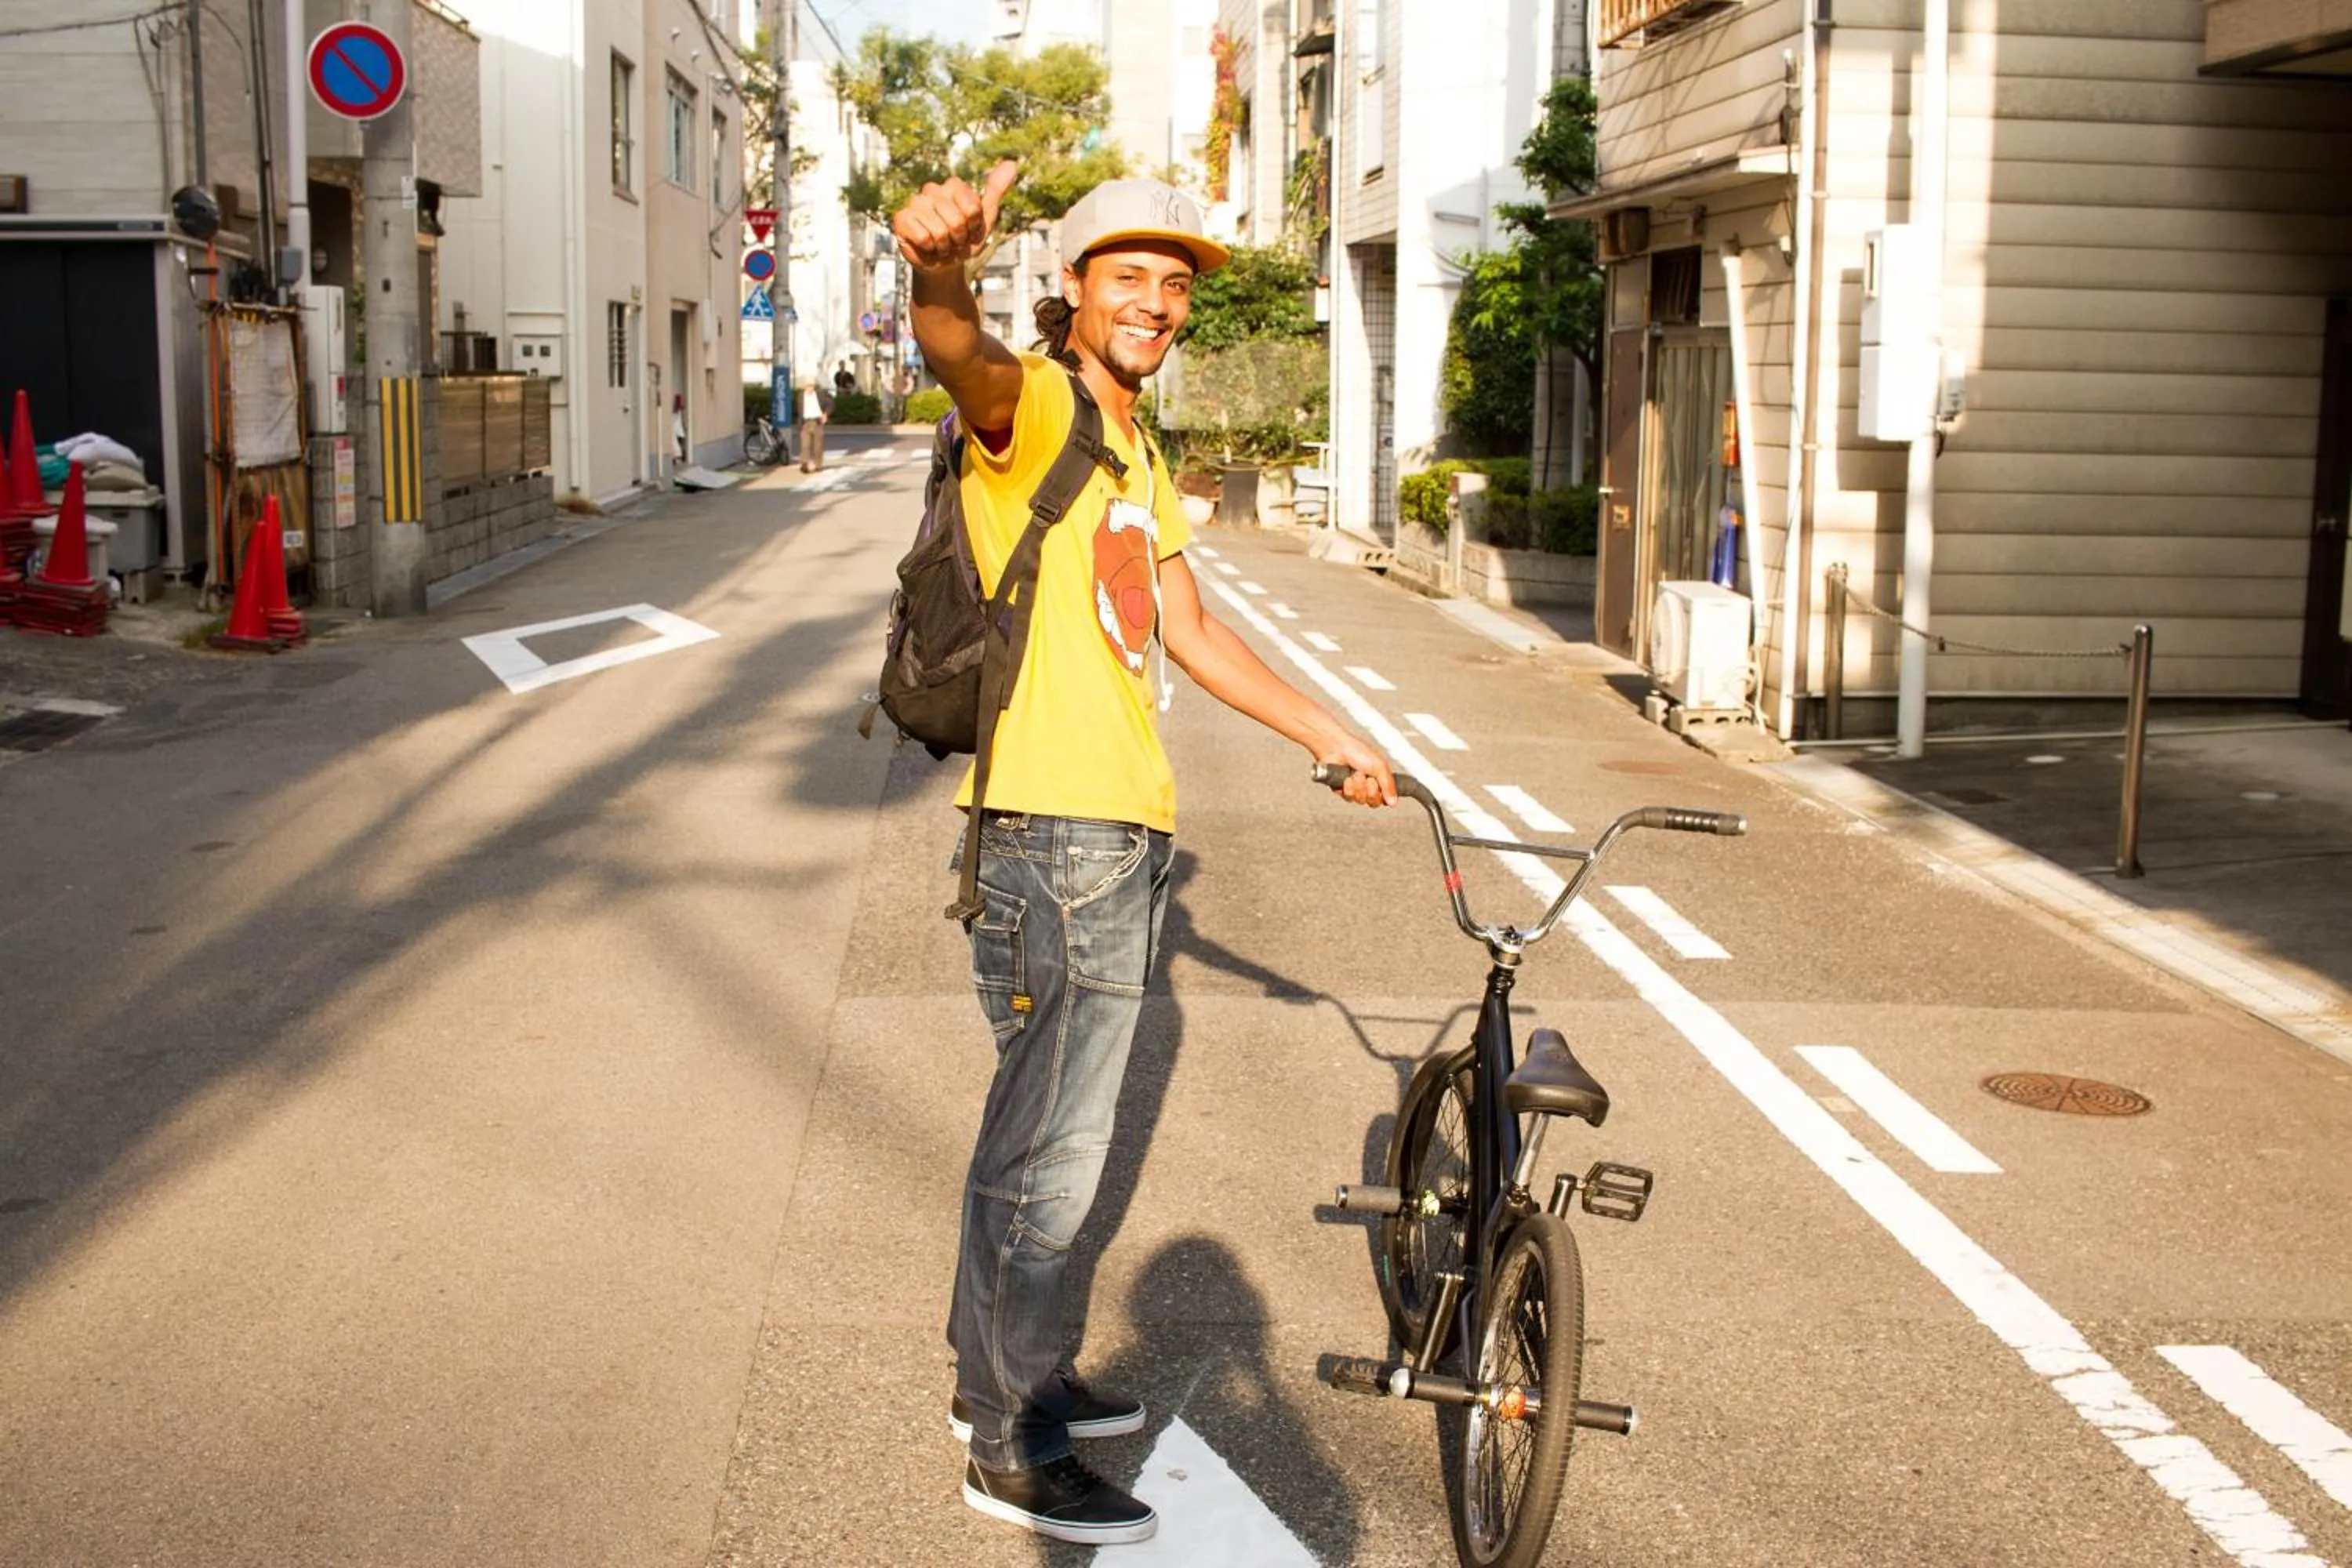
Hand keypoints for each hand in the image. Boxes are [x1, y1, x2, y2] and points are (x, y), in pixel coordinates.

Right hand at [892, 160, 1020, 273]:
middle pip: (957, 220)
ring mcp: (915, 203)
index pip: (973, 208)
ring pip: (940, 231)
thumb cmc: (964, 240)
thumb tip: (1012, 163)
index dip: (974, 227)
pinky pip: (924, 237)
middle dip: (960, 239)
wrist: (944, 264)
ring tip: (941, 245)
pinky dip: (930, 249)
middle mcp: (932, 190)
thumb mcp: (985, 217)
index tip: (970, 230)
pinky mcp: (901, 219)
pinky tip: (927, 247)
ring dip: (945, 246)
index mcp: (952, 186)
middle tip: (954, 240)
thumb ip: (996, 190)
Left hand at [1315, 736, 1395, 808]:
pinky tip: (1347, 777)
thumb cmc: (1359, 752)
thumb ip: (1389, 785)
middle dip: (1371, 790)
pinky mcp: (1342, 791)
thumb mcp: (1380, 767)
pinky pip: (1349, 798)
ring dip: (1359, 786)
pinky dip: (1349, 787)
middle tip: (1368, 778)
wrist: (1336, 749)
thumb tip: (1393, 803)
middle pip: (1374, 802)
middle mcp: (1368, 786)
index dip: (1384, 796)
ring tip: (1355, 773)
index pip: (1385, 798)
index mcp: (1379, 779)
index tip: (1380, 786)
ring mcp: (1355, 789)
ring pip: (1361, 800)